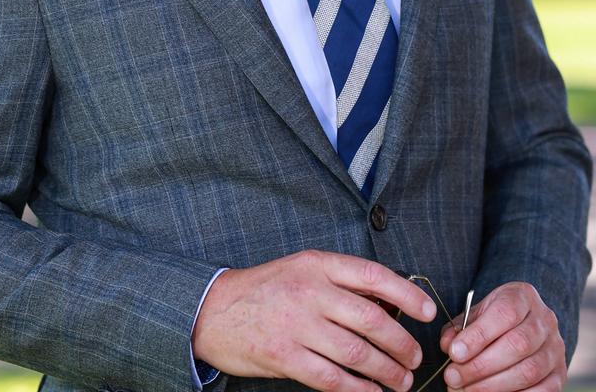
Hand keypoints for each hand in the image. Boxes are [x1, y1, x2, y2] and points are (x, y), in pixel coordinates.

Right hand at [192, 249, 436, 391]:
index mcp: (317, 264)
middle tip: (414, 358)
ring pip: (358, 353)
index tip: (428, 311)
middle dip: (402, 345)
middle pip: (372, 320)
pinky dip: (360, 390)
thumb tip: (389, 302)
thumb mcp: (301, 269)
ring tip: (401, 381)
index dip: (407, 294)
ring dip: (388, 372)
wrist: (214, 309)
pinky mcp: (285, 356)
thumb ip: (340, 281)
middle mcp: (310, 291)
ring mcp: (297, 325)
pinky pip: (333, 379)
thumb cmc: (266, 289)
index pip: (373, 276)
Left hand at [440, 282, 565, 391]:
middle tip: (453, 378)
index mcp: (523, 296)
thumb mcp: (475, 313)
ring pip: (529, 371)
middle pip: (517, 345)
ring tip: (465, 390)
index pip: (504, 313)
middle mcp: (545, 320)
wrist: (524, 324)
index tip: (454, 353)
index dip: (478, 335)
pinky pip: (542, 391)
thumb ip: (460, 327)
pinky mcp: (559, 374)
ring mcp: (555, 348)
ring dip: (493, 385)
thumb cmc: (494, 319)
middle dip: (480, 366)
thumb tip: (448, 346)